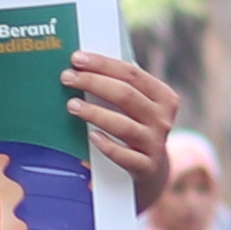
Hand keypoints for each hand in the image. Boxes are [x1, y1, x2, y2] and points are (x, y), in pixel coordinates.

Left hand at [59, 48, 180, 184]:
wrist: (151, 170)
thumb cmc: (136, 128)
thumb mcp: (137, 107)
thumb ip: (121, 87)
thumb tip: (84, 66)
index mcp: (163, 97)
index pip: (132, 74)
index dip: (103, 64)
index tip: (77, 58)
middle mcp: (162, 119)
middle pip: (126, 95)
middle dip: (93, 83)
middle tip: (67, 78)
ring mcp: (155, 144)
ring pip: (123, 125)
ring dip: (95, 113)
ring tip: (71, 105)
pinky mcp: (146, 168)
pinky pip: (124, 156)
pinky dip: (107, 145)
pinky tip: (91, 136)